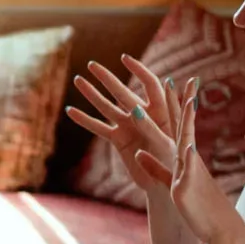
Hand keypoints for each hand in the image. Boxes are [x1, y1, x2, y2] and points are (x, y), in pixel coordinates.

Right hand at [68, 57, 187, 201]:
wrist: (164, 184)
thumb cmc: (174, 164)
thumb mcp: (165, 144)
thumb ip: (150, 127)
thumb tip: (136, 110)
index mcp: (161, 111)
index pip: (150, 84)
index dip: (139, 71)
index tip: (125, 59)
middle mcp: (142, 115)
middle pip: (123, 92)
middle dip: (107, 78)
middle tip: (92, 65)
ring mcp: (128, 127)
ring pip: (107, 107)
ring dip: (92, 95)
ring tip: (78, 80)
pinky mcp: (118, 140)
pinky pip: (99, 128)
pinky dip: (86, 121)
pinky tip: (71, 111)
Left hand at [137, 78, 238, 243]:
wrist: (218, 227)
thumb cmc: (197, 206)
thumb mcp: (171, 183)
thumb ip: (154, 167)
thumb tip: (137, 153)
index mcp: (183, 157)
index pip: (176, 125)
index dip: (172, 103)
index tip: (169, 80)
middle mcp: (187, 159)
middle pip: (183, 125)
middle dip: (182, 102)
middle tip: (182, 78)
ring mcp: (189, 171)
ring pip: (184, 143)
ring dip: (185, 123)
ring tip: (188, 103)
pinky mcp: (186, 188)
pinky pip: (187, 172)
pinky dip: (187, 159)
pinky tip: (188, 147)